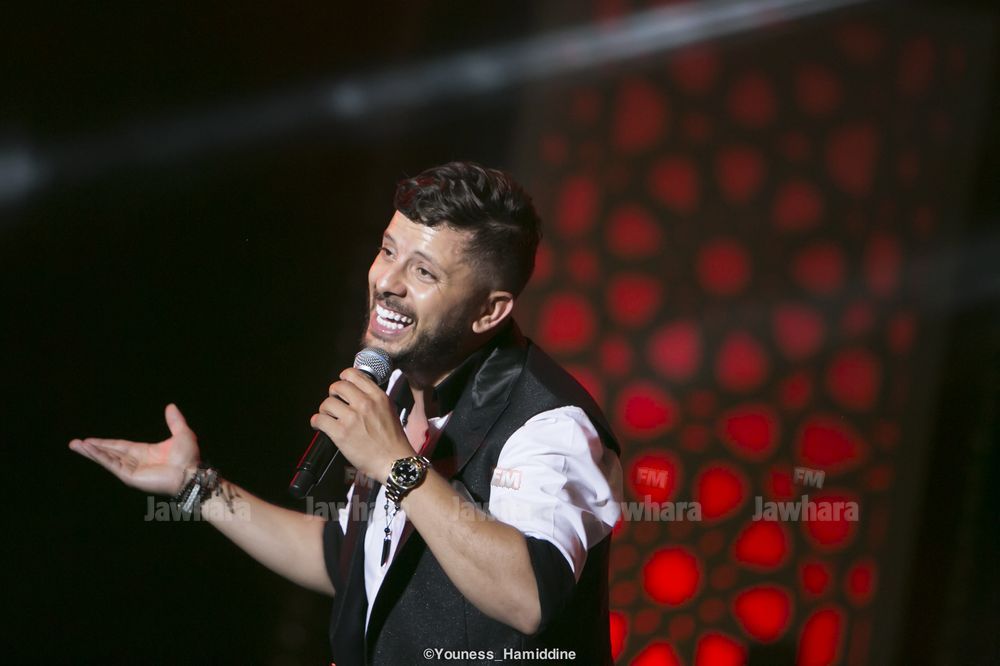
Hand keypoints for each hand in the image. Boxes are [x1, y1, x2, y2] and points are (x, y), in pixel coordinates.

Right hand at [69, 403, 200, 495]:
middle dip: (92, 448)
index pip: (120, 446)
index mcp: (144, 452)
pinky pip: (111, 464)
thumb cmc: (188, 457)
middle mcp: (135, 461)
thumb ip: (174, 421)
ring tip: (75, 445)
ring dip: (90, 452)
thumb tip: (170, 406)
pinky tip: (88, 450)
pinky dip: (99, 457)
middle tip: (74, 443)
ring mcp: (131, 470)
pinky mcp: (130, 476)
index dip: (105, 443)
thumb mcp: (182, 433)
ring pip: (107, 458)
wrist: (190, 473)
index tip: (90, 440)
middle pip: (109, 452)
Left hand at [310, 368, 411, 482]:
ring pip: (326, 403)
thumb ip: (374, 400)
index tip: (341, 383)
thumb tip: (358, 394)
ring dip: (325, 410)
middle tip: (334, 402)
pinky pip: (319, 420)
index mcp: (378, 397)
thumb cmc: (393, 442)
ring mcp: (352, 418)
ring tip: (328, 417)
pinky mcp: (341, 433)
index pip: (353, 375)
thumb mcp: (389, 411)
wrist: (394, 462)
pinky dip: (316, 422)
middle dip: (333, 394)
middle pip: (337, 386)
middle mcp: (364, 404)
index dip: (343, 378)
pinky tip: (319, 425)